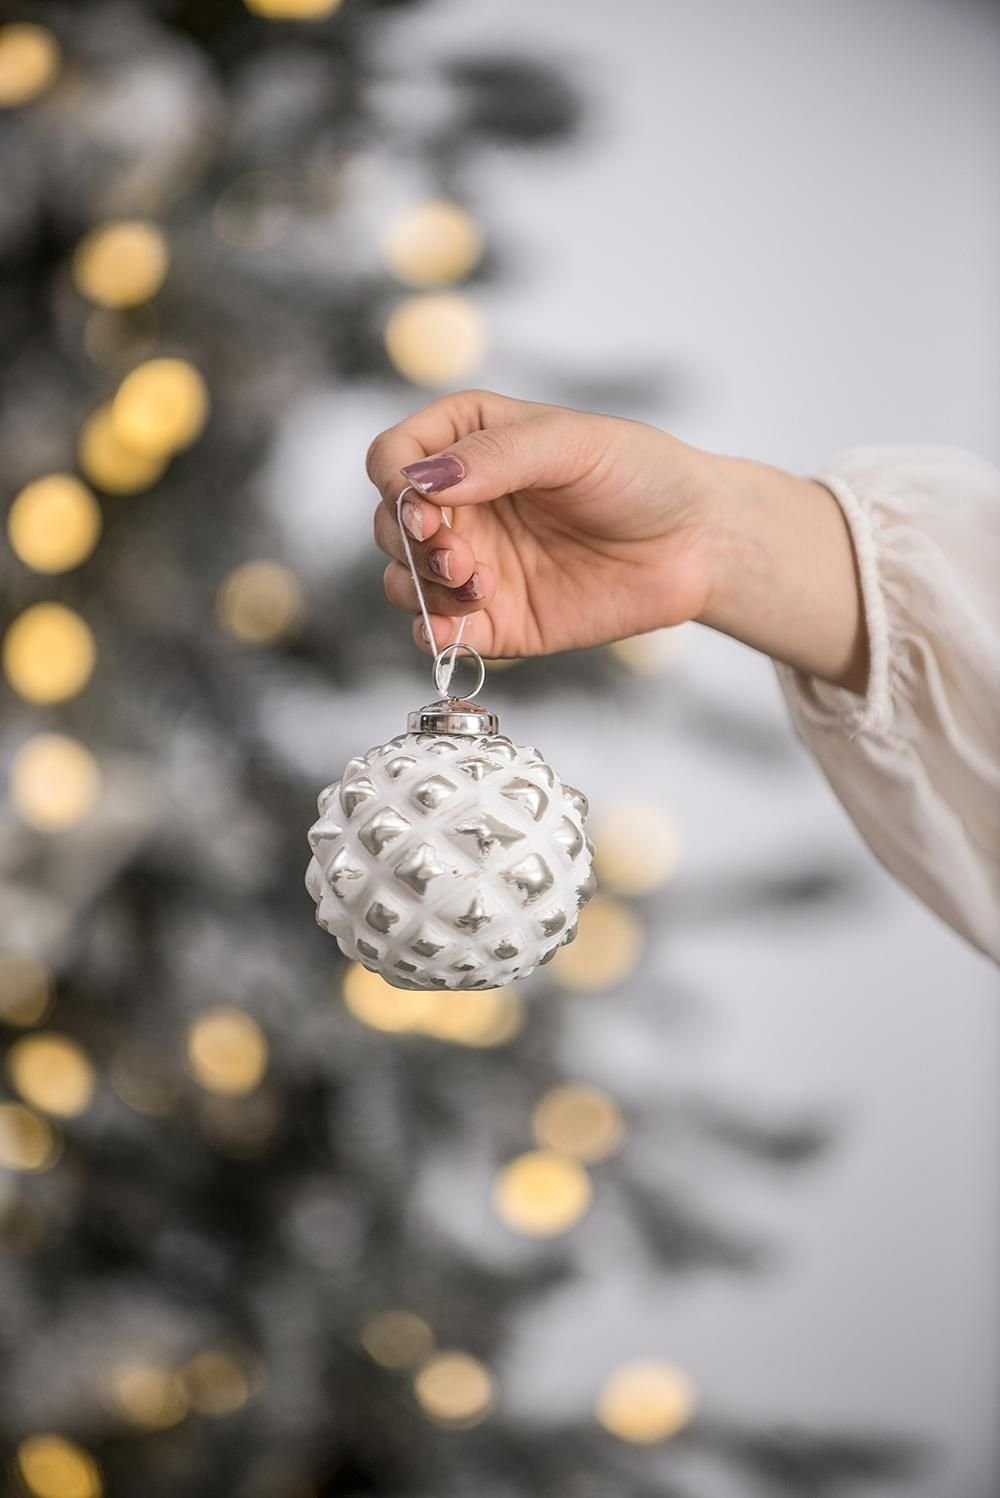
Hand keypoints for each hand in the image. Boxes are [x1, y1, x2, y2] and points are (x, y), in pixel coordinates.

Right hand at [367, 389, 867, 689]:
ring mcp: (474, 564)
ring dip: (420, 587)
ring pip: (402, 581)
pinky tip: (458, 629)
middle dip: (408, 539)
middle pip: (388, 523)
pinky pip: (437, 634)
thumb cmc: (641, 474)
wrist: (696, 542)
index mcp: (469, 444)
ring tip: (478, 583)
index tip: (424, 504)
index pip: (392, 456)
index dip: (394, 481)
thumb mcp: (571, 443)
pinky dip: (433, 635)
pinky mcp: (495, 621)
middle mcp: (462, 505)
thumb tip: (418, 482)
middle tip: (457, 551)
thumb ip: (495, 458)